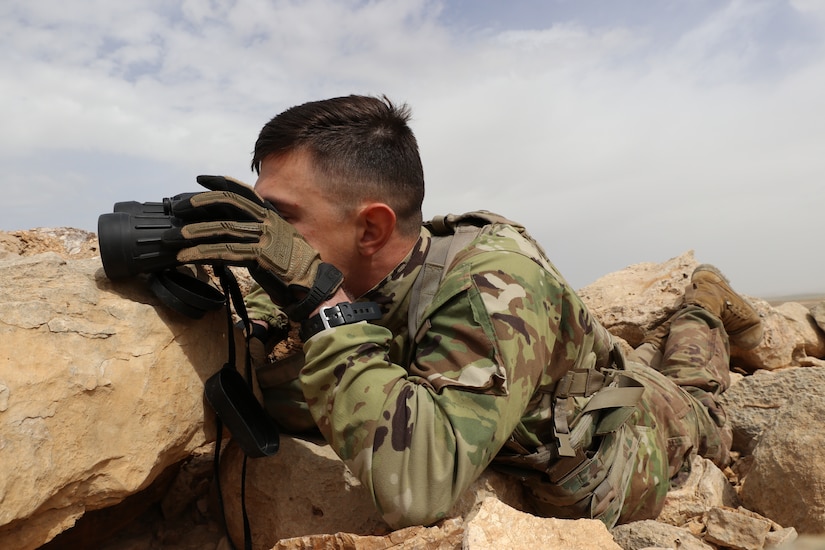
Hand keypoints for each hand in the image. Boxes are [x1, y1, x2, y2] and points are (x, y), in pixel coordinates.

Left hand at [166, 175, 342, 319]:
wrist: (312, 287)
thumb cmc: (293, 268)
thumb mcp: (277, 241)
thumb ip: (257, 230)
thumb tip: (229, 227)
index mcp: (271, 215)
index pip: (242, 191)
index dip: (219, 182)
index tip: (199, 179)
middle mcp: (268, 221)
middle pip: (228, 203)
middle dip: (198, 203)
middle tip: (177, 208)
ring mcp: (265, 238)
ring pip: (222, 229)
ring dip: (193, 233)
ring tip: (172, 238)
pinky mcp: (260, 257)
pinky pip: (224, 252)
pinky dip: (201, 254)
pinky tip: (185, 257)